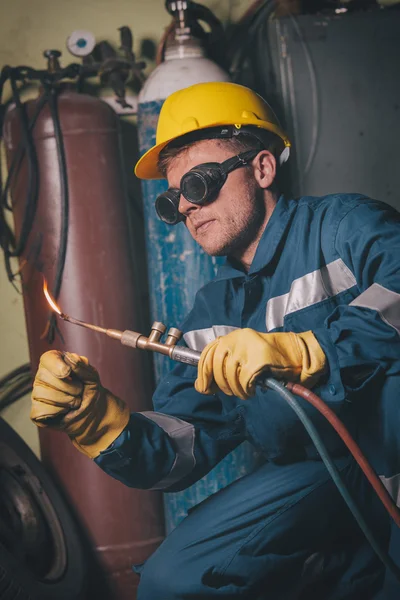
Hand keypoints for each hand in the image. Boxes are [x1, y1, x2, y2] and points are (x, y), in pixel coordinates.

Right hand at [31, 350, 129, 457]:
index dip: (56, 365)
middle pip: (43, 376)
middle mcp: (43, 377)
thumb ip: (82, 366)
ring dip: (66, 400)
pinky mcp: (37, 411)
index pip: (47, 358)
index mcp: (55, 363)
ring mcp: (38, 394)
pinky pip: (40, 410)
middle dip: (68, 387)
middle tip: (79, 391)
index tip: (68, 372)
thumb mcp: (92, 377)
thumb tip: (70, 357)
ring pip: (41, 394)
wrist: (93, 414)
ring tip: (74, 401)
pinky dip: (58, 412)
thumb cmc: (90, 391)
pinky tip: (64, 410)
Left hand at [195, 329, 325, 399]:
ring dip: (234, 389)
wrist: (300, 353)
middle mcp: (238, 338)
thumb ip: (225, 366)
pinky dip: (245, 389)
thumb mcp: (245, 356)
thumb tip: (201, 385)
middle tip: (227, 393)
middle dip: (218, 383)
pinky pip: (244, 380)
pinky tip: (251, 391)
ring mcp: (249, 347)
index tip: (203, 386)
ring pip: (229, 374)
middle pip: (215, 363)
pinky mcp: (259, 358)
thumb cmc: (272, 359)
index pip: (208, 352)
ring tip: (244, 393)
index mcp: (233, 336)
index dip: (202, 371)